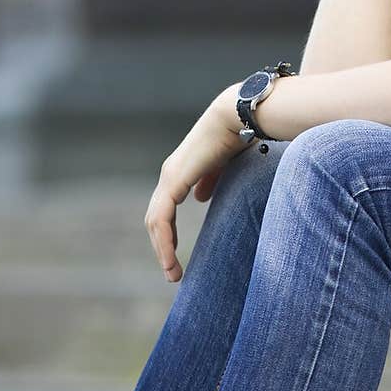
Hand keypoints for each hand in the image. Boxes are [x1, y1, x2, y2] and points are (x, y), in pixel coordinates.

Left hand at [145, 83, 246, 282]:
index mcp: (179, 173)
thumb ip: (209, 181)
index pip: (165, 210)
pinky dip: (164, 241)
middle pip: (155, 219)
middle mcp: (169, 176)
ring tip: (173, 273)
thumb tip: (200, 198)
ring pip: (155, 222)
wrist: (235, 117)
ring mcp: (169, 178)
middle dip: (162, 247)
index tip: (177, 257)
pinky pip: (162, 218)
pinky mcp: (174, 181)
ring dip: (162, 250)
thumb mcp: (221, 167)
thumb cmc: (235, 136)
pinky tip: (171, 257)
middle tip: (173, 272)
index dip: (168, 234)